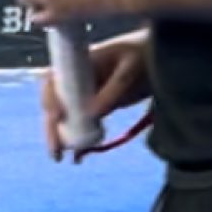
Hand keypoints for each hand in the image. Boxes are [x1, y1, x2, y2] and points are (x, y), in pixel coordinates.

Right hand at [41, 30, 151, 163]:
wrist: (162, 57)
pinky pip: (84, 122)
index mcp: (80, 62)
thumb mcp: (131, 70)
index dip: (50, 99)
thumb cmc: (145, 54)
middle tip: (55, 151)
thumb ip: (112, 91)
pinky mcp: (98, 104)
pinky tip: (78, 157)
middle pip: (55, 102)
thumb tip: (91, 116)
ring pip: (67, 116)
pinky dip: (80, 138)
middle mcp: (78, 77)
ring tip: (60, 157)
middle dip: (52, 127)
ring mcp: (87, 91)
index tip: (55, 118)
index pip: (53, 79)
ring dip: (62, 136)